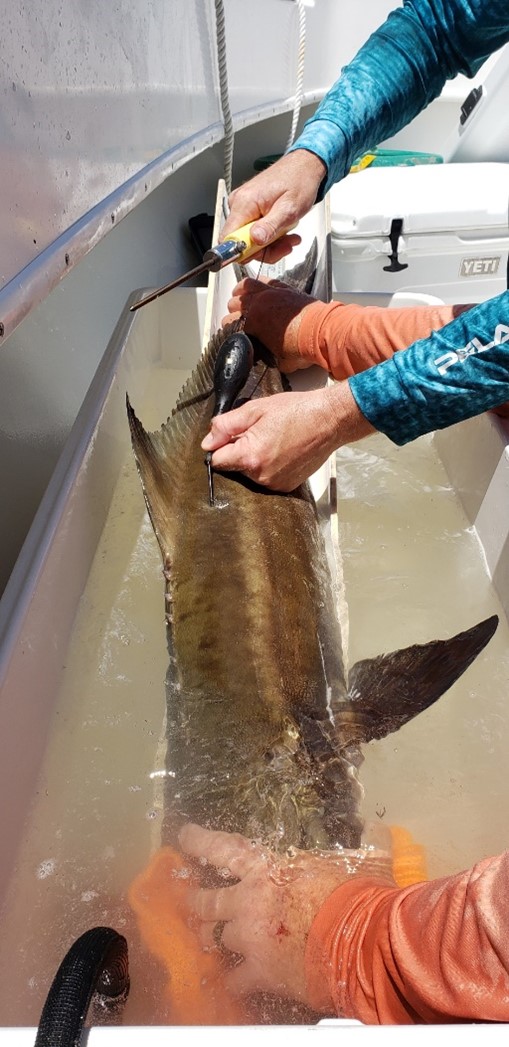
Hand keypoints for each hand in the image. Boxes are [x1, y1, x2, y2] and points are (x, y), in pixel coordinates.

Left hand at [180, 823, 393, 1003]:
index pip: (224, 848)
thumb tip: (381, 832)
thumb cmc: (354, 896)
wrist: (359, 942)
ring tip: (212, 943)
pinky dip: (233, 981)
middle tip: (191, 901)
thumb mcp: (350, 862)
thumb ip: (358, 849)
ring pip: (218, 938)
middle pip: (208, 901)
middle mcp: (249, 900)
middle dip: (197, 902)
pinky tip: (232, 983)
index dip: (200, 842)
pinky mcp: (260, 971)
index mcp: (266, 869)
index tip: (184, 837)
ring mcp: (251, 938)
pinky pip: (234, 979)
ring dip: (217, 940)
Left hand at [201, 383, 373, 490]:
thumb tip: (208, 441)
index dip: (221, 447)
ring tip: (274, 441)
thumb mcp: (256, 409)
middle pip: (234, 468)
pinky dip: (270, 467)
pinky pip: (267, 479)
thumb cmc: (296, 410)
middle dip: (240, 452)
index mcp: (250, 456)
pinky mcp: (288, 486)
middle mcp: (261, 476)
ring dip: (255, 460)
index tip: (231, 436)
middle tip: (259, 433)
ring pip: (251, 474)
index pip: (217, 461)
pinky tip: (283, 452)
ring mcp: (275, 484)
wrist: (330, 420)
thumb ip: (226, 426)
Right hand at [222, 150, 327, 263]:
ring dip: (270, 244)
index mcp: (244, 203)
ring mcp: (243, 207)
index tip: (260, 254)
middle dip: (264, 250)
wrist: (303, 167)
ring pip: (249, 240)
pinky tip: (282, 231)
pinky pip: (254, 232)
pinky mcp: (249, 209)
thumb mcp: (289, 209)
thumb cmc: (299, 181)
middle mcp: (238, 204)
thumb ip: (271, 226)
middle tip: (284, 245)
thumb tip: (255, 239)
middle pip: (240, 243)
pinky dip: (269, 236)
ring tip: (288, 237)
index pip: (228, 239)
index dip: (242, 252)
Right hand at [223, 277, 317, 372]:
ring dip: (241, 291)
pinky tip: (260, 286)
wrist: (321, 332)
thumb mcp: (277, 360)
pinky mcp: (285, 288)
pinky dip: (260, 283)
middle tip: (235, 316)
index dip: (227, 328)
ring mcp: (271, 293)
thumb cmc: (301, 347)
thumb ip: (266, 356)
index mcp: (252, 322)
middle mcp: (258, 303)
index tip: (230, 331)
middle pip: (235, 302)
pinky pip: (267, 280)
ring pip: (247, 285)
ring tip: (239, 294)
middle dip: (233, 310)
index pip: (229, 322)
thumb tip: (266, 356)